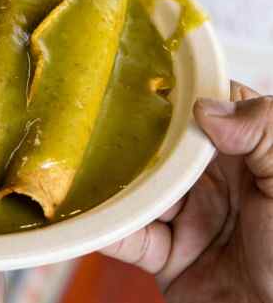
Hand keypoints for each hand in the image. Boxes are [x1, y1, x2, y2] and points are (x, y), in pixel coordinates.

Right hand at [101, 81, 272, 301]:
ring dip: (111, 183)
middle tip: (95, 116)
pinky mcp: (166, 257)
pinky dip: (105, 230)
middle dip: (130, 135)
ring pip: (138, 191)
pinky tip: (85, 215)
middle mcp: (213, 184)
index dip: (179, 94)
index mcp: (247, 158)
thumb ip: (267, 133)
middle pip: (161, 149)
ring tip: (77, 165)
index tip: (143, 75)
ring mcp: (187, 219)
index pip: (208, 111)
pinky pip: (127, 238)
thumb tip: (205, 108)